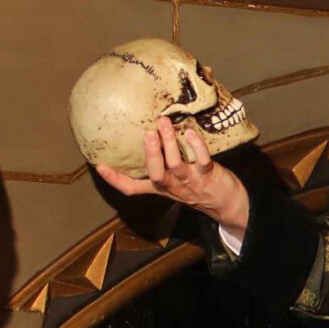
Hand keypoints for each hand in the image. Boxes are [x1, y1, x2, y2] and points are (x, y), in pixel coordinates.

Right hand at [94, 115, 248, 232]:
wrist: (227, 204)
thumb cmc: (199, 188)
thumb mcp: (175, 182)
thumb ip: (162, 165)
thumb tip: (146, 136)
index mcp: (161, 187)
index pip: (133, 188)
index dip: (116, 180)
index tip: (100, 166)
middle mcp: (173, 185)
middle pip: (155, 175)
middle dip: (150, 154)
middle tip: (146, 134)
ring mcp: (190, 181)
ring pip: (175, 164)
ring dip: (169, 143)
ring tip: (163, 123)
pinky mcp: (208, 174)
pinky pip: (201, 160)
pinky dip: (196, 146)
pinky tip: (190, 133)